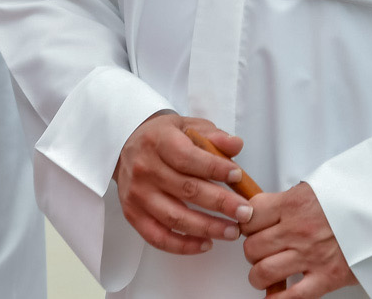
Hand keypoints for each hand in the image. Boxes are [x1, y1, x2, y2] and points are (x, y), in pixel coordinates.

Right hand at [113, 110, 252, 254]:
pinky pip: (158, 237)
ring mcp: (137, 194)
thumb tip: (236, 144)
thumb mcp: (187, 126)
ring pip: (175, 217)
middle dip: (221, 203)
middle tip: (245, 212)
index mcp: (158, 142)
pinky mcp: (133, 214)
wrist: (126, 146)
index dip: (215, 169)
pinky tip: (206, 243)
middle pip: (186, 190)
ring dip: (208, 228)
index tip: (238, 177)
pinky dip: (183, 246)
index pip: (188, 158)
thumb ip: (212, 135)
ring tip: (233, 231)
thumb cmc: (163, 138)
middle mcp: (144, 168)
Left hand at [241, 182, 357, 296]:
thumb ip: (286, 201)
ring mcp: (311, 255)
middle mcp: (298, 230)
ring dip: (259, 275)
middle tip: (259, 250)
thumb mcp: (312, 188)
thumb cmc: (348, 198)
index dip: (245, 224)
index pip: (249, 216)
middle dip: (252, 251)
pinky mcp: (327, 277)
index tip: (250, 227)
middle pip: (252, 247)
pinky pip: (293, 296)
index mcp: (293, 204)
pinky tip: (274, 297)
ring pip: (264, 272)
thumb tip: (260, 210)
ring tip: (264, 272)